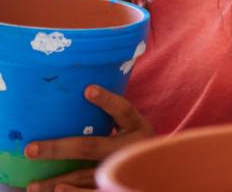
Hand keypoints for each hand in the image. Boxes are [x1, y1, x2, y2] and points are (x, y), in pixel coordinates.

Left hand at [24, 85, 154, 191]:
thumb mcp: (133, 126)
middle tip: (30, 149)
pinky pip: (94, 191)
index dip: (107, 101)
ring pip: (87, 175)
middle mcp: (131, 148)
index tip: (88, 90)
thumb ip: (113, 115)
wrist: (159, 167)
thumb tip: (81, 92)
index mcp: (137, 127)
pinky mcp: (119, 185)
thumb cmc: (137, 140)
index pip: (123, 110)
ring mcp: (124, 170)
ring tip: (33, 185)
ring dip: (58, 181)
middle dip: (60, 148)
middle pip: (92, 147)